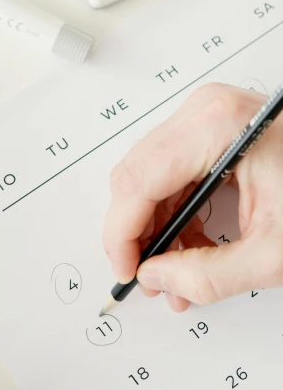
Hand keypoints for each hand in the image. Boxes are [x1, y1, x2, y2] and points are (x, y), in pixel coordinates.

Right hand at [103, 83, 282, 311]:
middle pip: (135, 176)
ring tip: (178, 270)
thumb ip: (208, 274)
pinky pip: (170, 170)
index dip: (122, 235)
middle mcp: (204, 111)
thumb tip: (158, 279)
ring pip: (148, 175)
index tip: (128, 271)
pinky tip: (192, 244)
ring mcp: (206, 115)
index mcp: (215, 126)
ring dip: (156, 226)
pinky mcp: (212, 127)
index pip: (137, 182)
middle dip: (138, 233)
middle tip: (152, 276)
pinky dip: (174, 210)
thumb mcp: (275, 250)